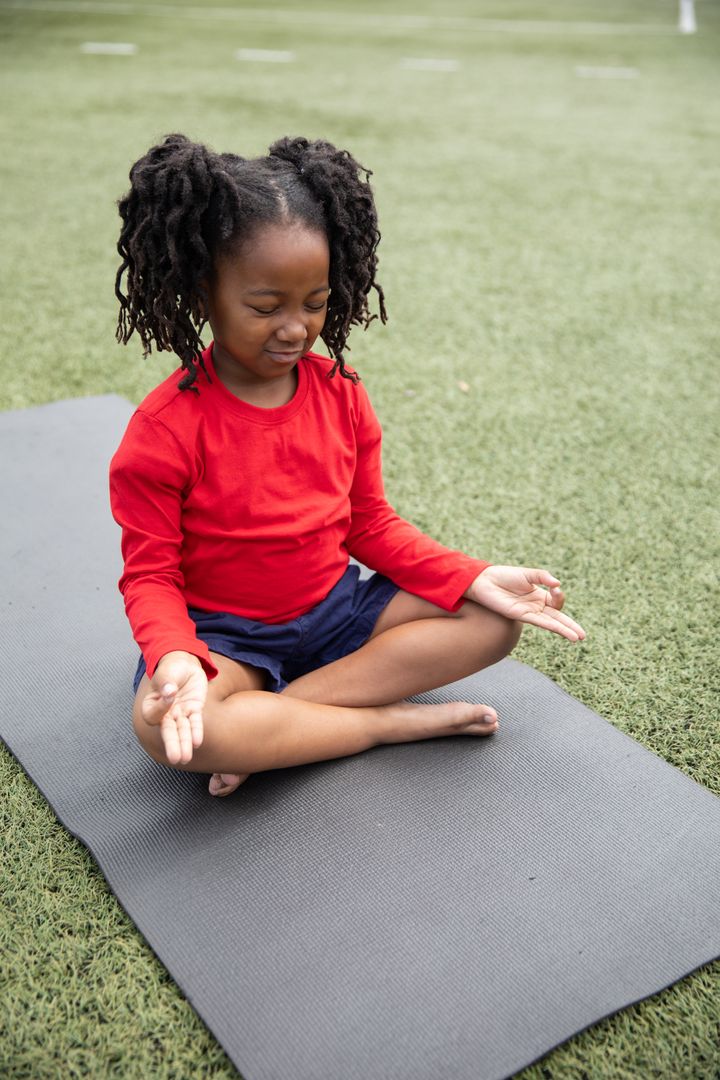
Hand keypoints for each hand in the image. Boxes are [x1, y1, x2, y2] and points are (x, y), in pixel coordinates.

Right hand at [142, 651, 207, 764]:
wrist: (185, 664)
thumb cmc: (170, 669)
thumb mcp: (166, 672)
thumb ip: (166, 682)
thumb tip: (168, 691)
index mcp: (151, 704)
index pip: (154, 714)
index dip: (161, 708)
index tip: (169, 695)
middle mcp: (165, 713)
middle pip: (168, 730)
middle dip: (172, 744)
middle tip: (175, 758)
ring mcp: (180, 712)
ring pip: (182, 730)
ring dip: (185, 743)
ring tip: (186, 758)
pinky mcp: (194, 709)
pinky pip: (195, 722)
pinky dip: (196, 731)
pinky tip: (197, 742)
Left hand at [465, 566, 585, 641]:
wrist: (484, 581)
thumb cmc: (504, 576)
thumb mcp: (528, 574)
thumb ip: (543, 577)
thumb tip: (558, 584)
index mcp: (538, 596)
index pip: (556, 602)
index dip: (560, 596)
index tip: (556, 588)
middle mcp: (535, 606)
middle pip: (557, 617)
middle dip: (571, 626)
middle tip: (583, 636)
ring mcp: (529, 612)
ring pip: (551, 623)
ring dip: (564, 630)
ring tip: (578, 638)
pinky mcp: (520, 615)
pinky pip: (540, 622)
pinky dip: (552, 626)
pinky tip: (561, 631)